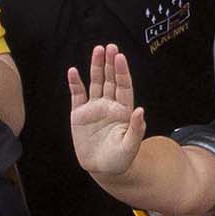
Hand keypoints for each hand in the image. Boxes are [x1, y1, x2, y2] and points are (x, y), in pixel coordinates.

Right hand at [66, 48, 147, 185]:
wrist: (103, 169)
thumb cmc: (121, 159)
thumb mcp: (131, 146)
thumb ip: (135, 129)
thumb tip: (141, 111)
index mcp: (123, 110)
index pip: (124, 86)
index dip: (122, 71)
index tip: (120, 57)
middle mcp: (110, 105)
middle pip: (110, 79)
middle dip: (110, 63)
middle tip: (110, 46)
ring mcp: (94, 108)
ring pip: (95, 83)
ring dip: (96, 67)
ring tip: (97, 49)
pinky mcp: (79, 115)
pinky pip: (77, 96)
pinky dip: (75, 83)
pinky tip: (73, 71)